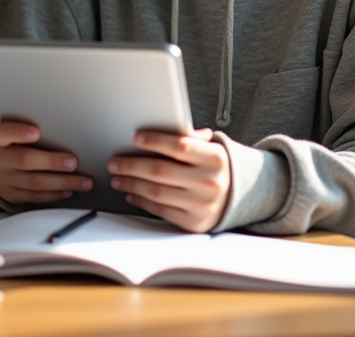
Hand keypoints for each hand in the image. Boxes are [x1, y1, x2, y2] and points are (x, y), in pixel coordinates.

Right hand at [0, 121, 93, 203]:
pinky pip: (34, 197)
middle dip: (52, 162)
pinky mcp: (9, 194)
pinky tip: (68, 190)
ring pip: (33, 182)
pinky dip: (54, 194)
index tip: (36, 132)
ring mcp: (1, 178)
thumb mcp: (18, 130)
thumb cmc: (17, 141)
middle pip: (24, 160)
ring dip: (62, 182)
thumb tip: (67, 134)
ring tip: (83, 182)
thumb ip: (35, 130)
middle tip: (73, 162)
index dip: (18, 132)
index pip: (3, 132)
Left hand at [107, 128, 229, 232]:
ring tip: (117, 178)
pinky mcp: (193, 222)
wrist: (240, 197)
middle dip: (132, 166)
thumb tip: (156, 132)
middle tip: (114, 162)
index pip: (180, 146)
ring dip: (132, 184)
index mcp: (215, 159)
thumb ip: (188, 139)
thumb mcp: (210, 149)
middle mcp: (210, 183)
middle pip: (161, 171)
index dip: (156, 141)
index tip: (136, 138)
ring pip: (157, 192)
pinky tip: (131, 194)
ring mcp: (202, 205)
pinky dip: (142, 201)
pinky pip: (161, 210)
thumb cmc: (215, 168)